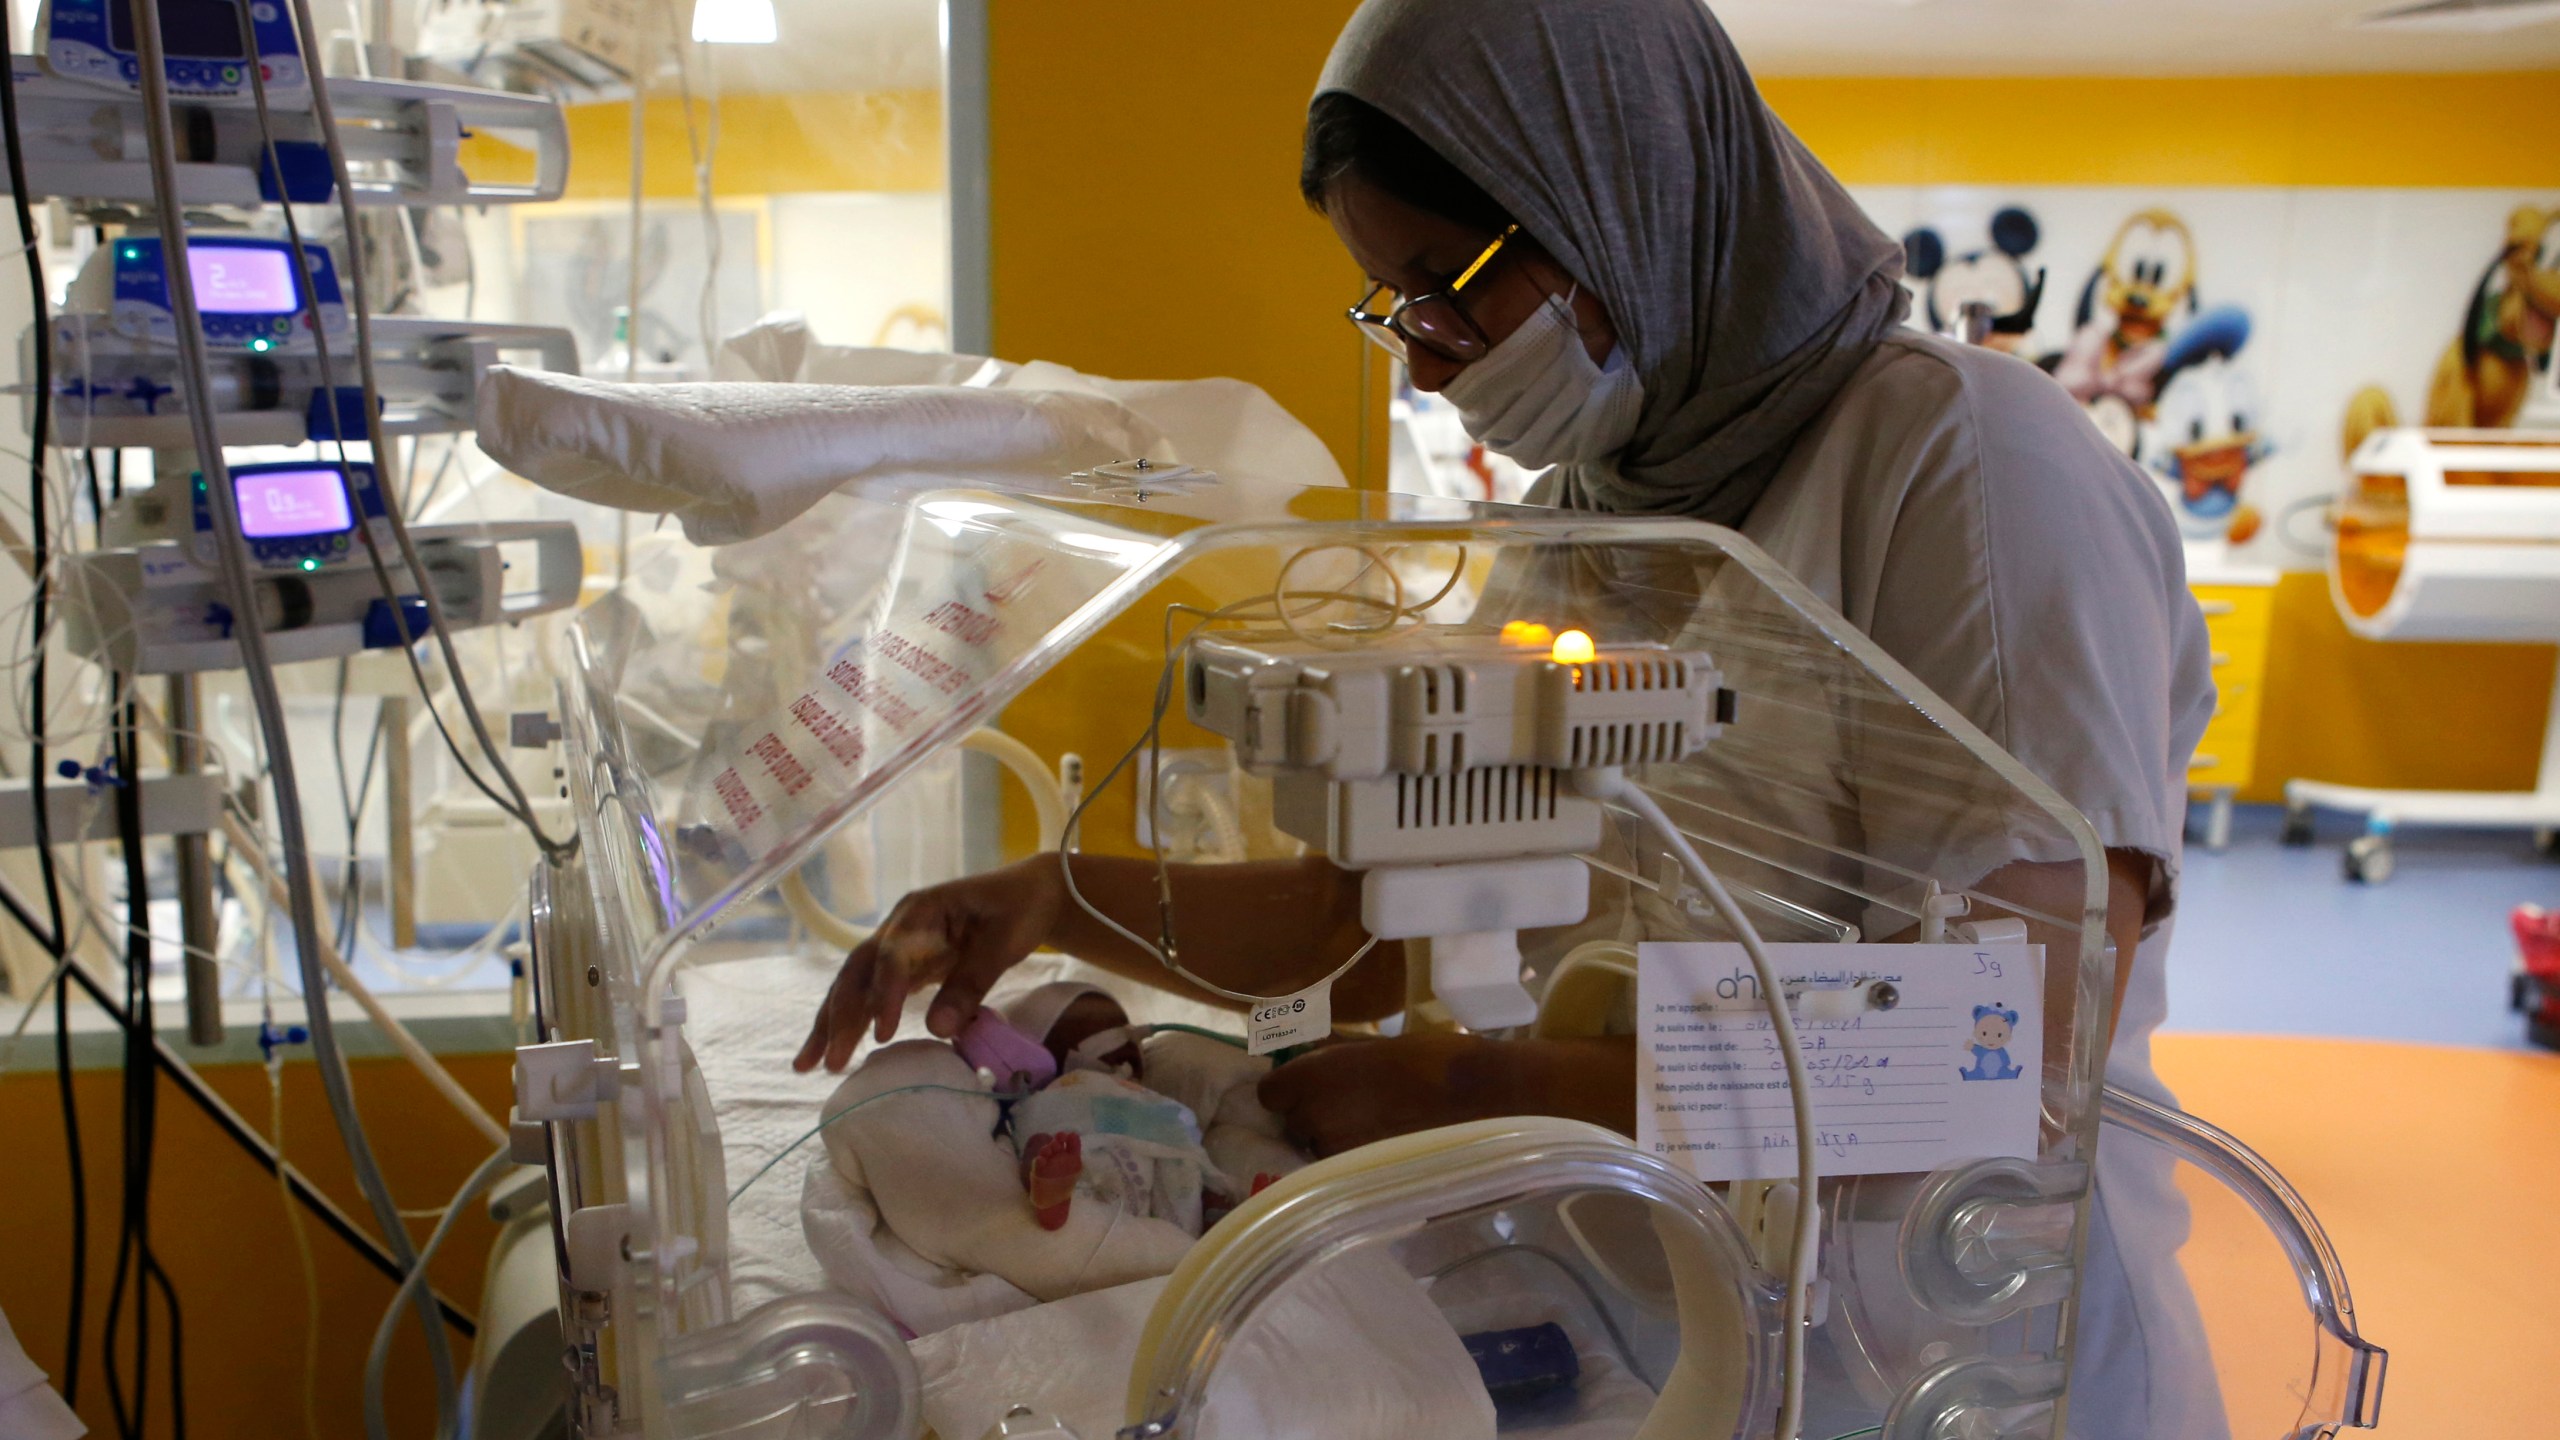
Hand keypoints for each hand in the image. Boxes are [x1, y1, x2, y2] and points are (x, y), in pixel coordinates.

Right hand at [793, 855, 1063, 1072]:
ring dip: (833, 1023)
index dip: (884, 994)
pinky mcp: (907, 965)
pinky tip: (839, 1047)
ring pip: (856, 985)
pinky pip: (873, 994)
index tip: (882, 1033)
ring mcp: (899, 945)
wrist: (1030, 893)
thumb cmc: (1020, 909)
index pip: (891, 955)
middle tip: (827, 1062)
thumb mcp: (1004, 942)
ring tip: (809, 1065)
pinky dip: (856, 1021)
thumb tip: (938, 1030)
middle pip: (858, 972)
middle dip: (838, 1016)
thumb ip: (972, 982)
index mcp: (921, 911)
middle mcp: (899, 927)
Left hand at [1255, 1033, 1527, 1156]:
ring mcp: (1334, 1153)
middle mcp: (1312, 1117)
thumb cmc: (1428, 1058)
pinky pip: (1343, 1170)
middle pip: (1293, 1124)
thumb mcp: (1372, 1047)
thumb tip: (1313, 1064)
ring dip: (1336, 1143)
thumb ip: (1334, 1061)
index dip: (1290, 1092)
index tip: (1312, 1090)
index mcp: (1311, 1077)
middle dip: (1315, 1118)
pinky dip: (1358, 1161)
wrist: (1475, 1097)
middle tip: (1355, 1108)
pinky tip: (1388, 1148)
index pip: (1269, 1094)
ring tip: (1376, 1130)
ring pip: (1318, 1150)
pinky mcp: (1359, 1178)